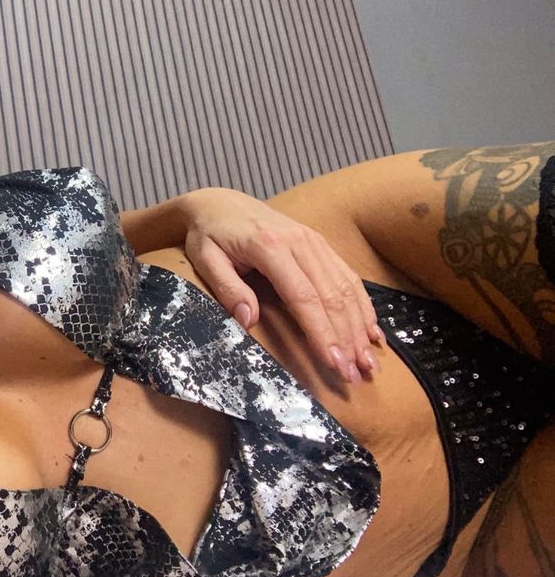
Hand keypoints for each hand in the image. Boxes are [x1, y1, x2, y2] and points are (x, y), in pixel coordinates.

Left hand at [178, 187, 382, 385]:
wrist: (221, 201)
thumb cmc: (209, 234)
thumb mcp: (205, 258)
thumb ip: (227, 288)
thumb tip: (248, 321)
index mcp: (270, 247)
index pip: (303, 297)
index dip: (321, 333)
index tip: (333, 363)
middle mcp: (300, 242)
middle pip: (332, 296)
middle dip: (346, 338)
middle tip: (354, 374)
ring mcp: (315, 241)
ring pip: (346, 288)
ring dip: (360, 327)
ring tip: (368, 362)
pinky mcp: (321, 244)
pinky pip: (348, 276)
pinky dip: (363, 306)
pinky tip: (372, 332)